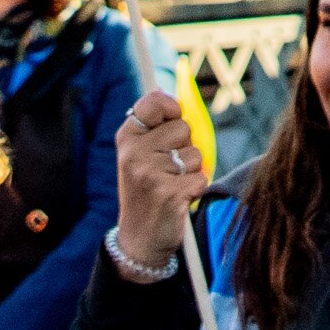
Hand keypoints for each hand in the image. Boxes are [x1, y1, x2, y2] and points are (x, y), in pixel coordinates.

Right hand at [112, 89, 200, 269]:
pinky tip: (178, 199)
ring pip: (196, 153)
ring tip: (171, 184)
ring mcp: (151, 174)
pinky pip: (201, 177)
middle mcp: (135, 153)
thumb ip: (154, 126)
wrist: (140, 239)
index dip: (171, 109)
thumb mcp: (139, 155)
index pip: (154, 101)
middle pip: (184, 127)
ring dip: (191, 170)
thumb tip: (166, 90)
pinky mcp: (170, 194)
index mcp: (127, 138)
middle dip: (184, 147)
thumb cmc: (146, 191)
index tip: (170, 122)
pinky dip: (196, 188)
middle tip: (167, 168)